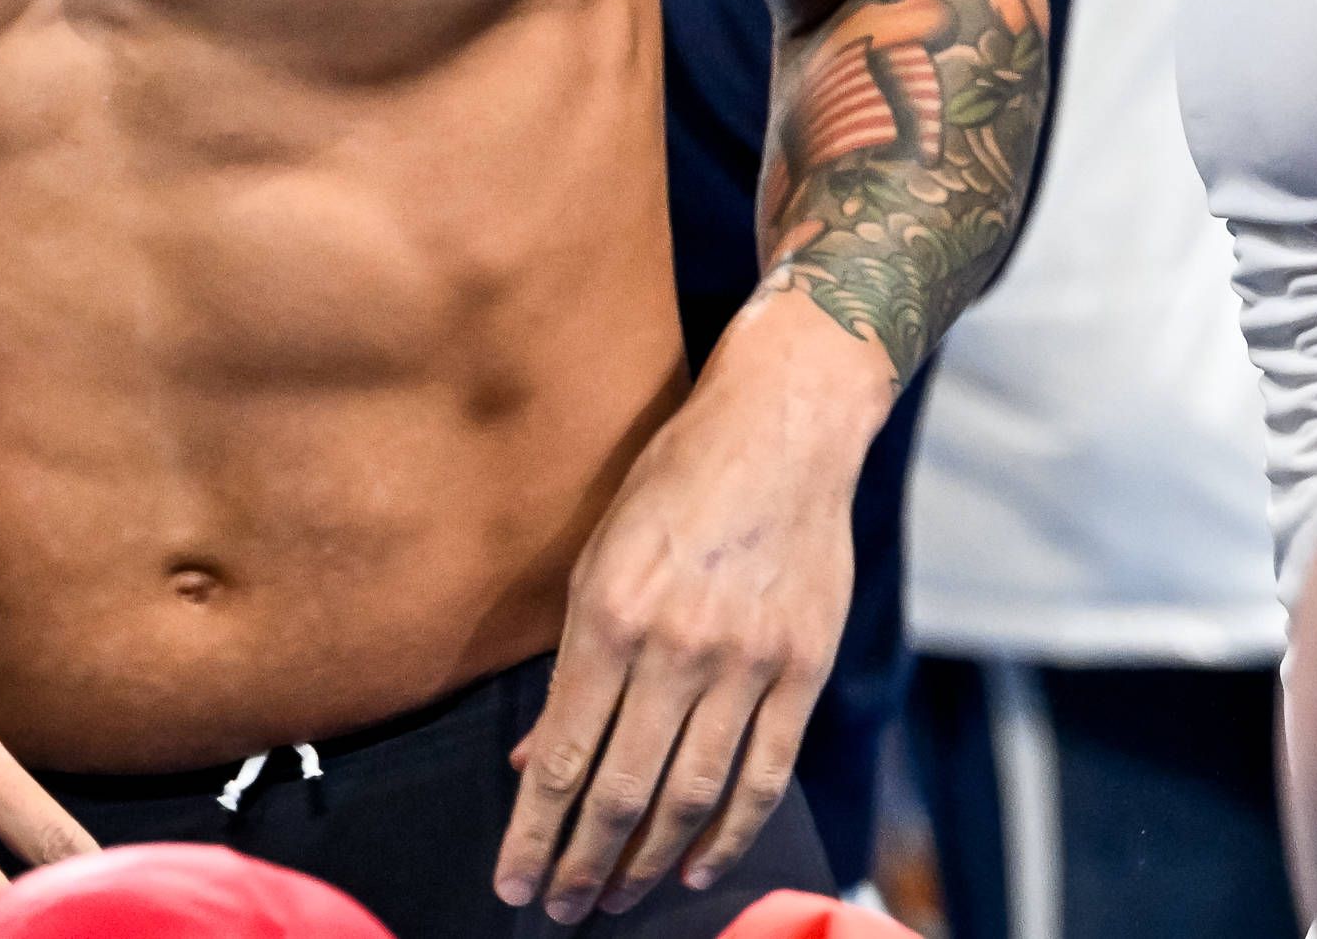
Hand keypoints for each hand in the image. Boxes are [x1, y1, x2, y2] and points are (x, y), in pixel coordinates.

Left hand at [493, 298, 877, 922]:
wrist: (784, 425)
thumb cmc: (676, 482)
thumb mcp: (598, 558)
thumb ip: (569, 668)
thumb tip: (533, 762)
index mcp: (611, 615)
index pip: (563, 759)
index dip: (534, 835)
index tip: (513, 882)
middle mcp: (678, 645)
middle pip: (623, 791)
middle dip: (583, 864)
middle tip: (560, 909)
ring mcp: (748, 659)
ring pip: (692, 795)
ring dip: (648, 862)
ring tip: (616, 898)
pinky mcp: (803, 665)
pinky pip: (766, 772)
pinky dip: (730, 832)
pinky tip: (697, 865)